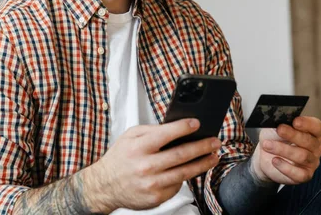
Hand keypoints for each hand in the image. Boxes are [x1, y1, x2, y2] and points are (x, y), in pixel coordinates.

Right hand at [83, 119, 220, 211]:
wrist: (105, 186)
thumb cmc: (120, 157)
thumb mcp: (130, 136)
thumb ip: (152, 130)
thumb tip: (177, 128)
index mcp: (139, 147)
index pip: (166, 134)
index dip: (184, 127)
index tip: (198, 123)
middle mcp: (146, 166)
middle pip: (181, 155)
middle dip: (202, 146)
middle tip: (215, 141)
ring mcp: (152, 184)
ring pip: (185, 172)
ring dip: (203, 163)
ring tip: (214, 156)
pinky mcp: (157, 197)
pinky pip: (177, 185)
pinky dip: (186, 176)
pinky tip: (193, 168)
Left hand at [251, 116, 320, 184]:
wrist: (265, 156)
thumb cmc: (274, 138)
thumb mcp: (274, 127)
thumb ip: (280, 124)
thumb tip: (281, 122)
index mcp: (312, 132)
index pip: (316, 126)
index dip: (307, 123)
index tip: (294, 121)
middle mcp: (316, 147)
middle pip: (309, 141)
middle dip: (292, 135)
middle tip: (279, 129)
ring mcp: (312, 162)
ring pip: (302, 156)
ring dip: (283, 149)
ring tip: (268, 145)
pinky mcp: (305, 175)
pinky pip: (299, 173)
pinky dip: (285, 167)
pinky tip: (275, 160)